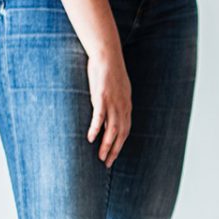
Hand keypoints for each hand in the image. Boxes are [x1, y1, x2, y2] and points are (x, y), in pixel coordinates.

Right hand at [86, 50, 131, 165]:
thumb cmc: (110, 71)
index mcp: (126, 106)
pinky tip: (91, 139)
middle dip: (115, 150)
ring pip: (112, 129)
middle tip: (108, 163)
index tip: (114, 156)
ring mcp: (112, 103)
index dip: (120, 144)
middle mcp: (122, 107)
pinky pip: (99, 117)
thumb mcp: (118, 90)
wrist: (108, 55)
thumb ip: (117, 102)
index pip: (125, 130)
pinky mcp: (101, 97)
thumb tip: (113, 112)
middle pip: (121, 134)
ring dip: (107, 145)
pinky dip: (96, 129)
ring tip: (101, 157)